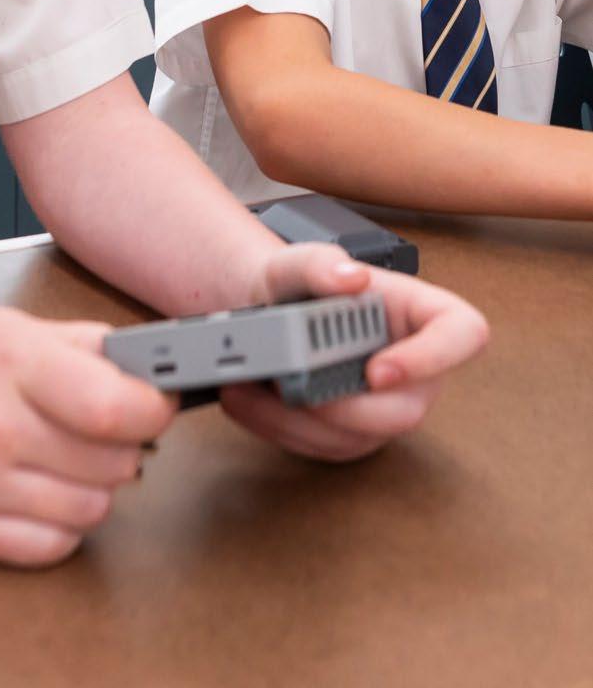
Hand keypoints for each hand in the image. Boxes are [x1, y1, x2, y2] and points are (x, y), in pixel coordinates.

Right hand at [0, 306, 175, 566]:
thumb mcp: (9, 325)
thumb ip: (83, 345)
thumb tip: (147, 367)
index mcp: (12, 364)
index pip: (116, 406)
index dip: (153, 408)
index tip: (157, 402)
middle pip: (113, 462)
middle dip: (128, 443)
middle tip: (110, 425)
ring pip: (91, 509)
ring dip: (98, 484)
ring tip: (73, 455)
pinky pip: (51, 546)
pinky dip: (64, 524)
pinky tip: (48, 489)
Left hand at [219, 242, 488, 460]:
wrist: (262, 316)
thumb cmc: (292, 285)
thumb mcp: (294, 261)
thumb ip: (319, 263)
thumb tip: (351, 278)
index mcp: (418, 313)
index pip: (464, 333)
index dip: (433, 358)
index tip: (376, 369)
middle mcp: (414, 367)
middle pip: (406, 410)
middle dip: (341, 405)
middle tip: (289, 386)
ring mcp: (385, 406)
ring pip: (358, 438)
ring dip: (295, 419)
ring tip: (246, 385)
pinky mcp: (351, 435)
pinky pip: (323, 448)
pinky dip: (278, 429)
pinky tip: (247, 401)